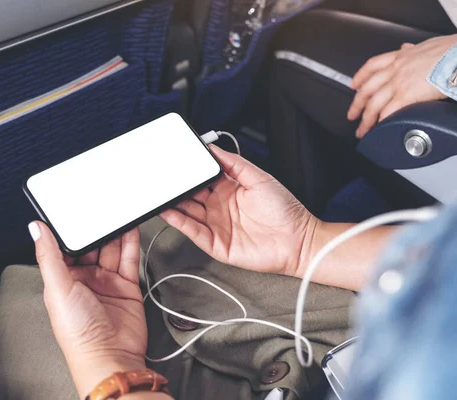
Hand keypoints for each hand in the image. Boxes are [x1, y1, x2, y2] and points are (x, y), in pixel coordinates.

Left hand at [28, 222, 146, 397]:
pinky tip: (130, 229)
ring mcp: (107, 282)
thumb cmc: (78, 333)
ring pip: (111, 249)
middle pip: (92, 246)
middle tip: (100, 208)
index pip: (65, 248)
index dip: (70, 230)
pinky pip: (129, 259)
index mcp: (63, 280)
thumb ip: (49, 255)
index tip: (73, 211)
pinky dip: (131, 243)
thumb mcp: (58, 289)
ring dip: (114, 232)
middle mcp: (85, 280)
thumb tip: (35, 229)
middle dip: (96, 229)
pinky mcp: (127, 286)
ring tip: (117, 213)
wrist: (111, 355)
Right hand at [160, 145, 317, 277]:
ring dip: (172, 203)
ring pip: (187, 212)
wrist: (298, 241)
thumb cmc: (285, 211)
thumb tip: (213, 149)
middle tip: (163, 176)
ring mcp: (216, 225)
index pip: (202, 178)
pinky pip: (192, 231)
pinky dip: (178, 222)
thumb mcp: (259, 178)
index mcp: (229, 190)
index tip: (176, 161)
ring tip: (158, 193)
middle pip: (191, 195)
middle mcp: (220, 207)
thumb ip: (234, 163)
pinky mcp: (216, 244)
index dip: (189, 171)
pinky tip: (168, 211)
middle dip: (176, 186)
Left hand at [347, 34, 456, 137]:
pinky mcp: (407, 97)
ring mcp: (399, 84)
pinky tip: (379, 130)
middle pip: (367, 89)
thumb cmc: (452, 51)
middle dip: (356, 105)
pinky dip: (381, 123)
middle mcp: (395, 70)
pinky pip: (388, 113)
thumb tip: (406, 47)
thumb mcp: (428, 44)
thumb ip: (414, 49)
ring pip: (374, 105)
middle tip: (352, 115)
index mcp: (400, 56)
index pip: (372, 66)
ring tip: (363, 131)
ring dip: (366, 121)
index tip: (354, 86)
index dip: (360, 77)